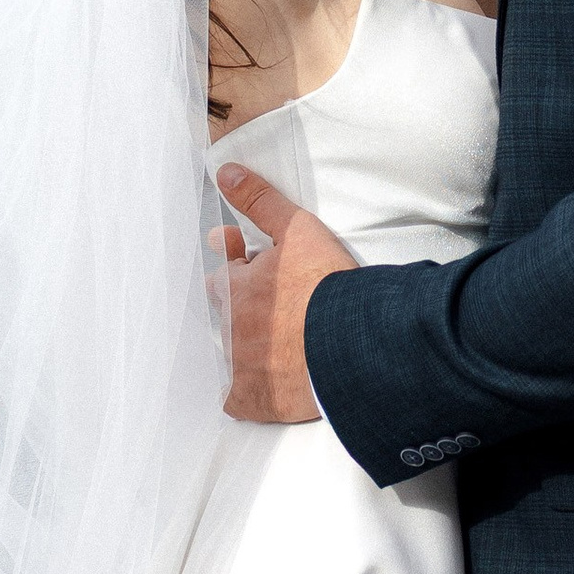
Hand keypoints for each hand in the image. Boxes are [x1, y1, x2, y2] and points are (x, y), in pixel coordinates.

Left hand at [215, 162, 356, 423]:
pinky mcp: (257, 402)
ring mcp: (242, 368)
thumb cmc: (325, 284)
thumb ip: (259, 200)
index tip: (249, 263)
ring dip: (248, 346)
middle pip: (226, 316)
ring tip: (278, 342)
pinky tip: (261, 387)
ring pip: (233, 355)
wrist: (350, 342)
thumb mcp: (295, 229)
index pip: (223, 275)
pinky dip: (246, 394)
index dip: (237, 267)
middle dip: (241, 307)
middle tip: (271, 304)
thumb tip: (225, 171)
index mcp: (237, 288)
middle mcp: (232, 329)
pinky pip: (236, 401)